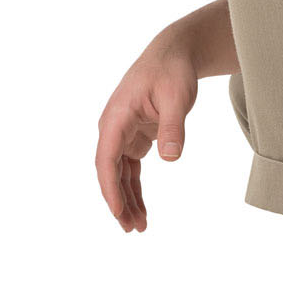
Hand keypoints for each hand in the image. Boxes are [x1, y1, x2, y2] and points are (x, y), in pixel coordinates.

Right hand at [95, 41, 200, 233]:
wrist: (174, 54)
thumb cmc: (172, 71)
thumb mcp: (177, 97)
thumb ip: (172, 127)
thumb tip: (170, 158)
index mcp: (116, 117)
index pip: (106, 159)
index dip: (109, 189)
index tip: (118, 213)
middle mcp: (113, 127)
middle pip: (109, 172)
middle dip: (118, 202)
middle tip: (132, 229)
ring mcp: (122, 134)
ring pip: (119, 174)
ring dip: (127, 200)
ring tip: (139, 227)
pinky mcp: (134, 137)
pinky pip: (130, 169)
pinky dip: (134, 188)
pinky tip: (141, 208)